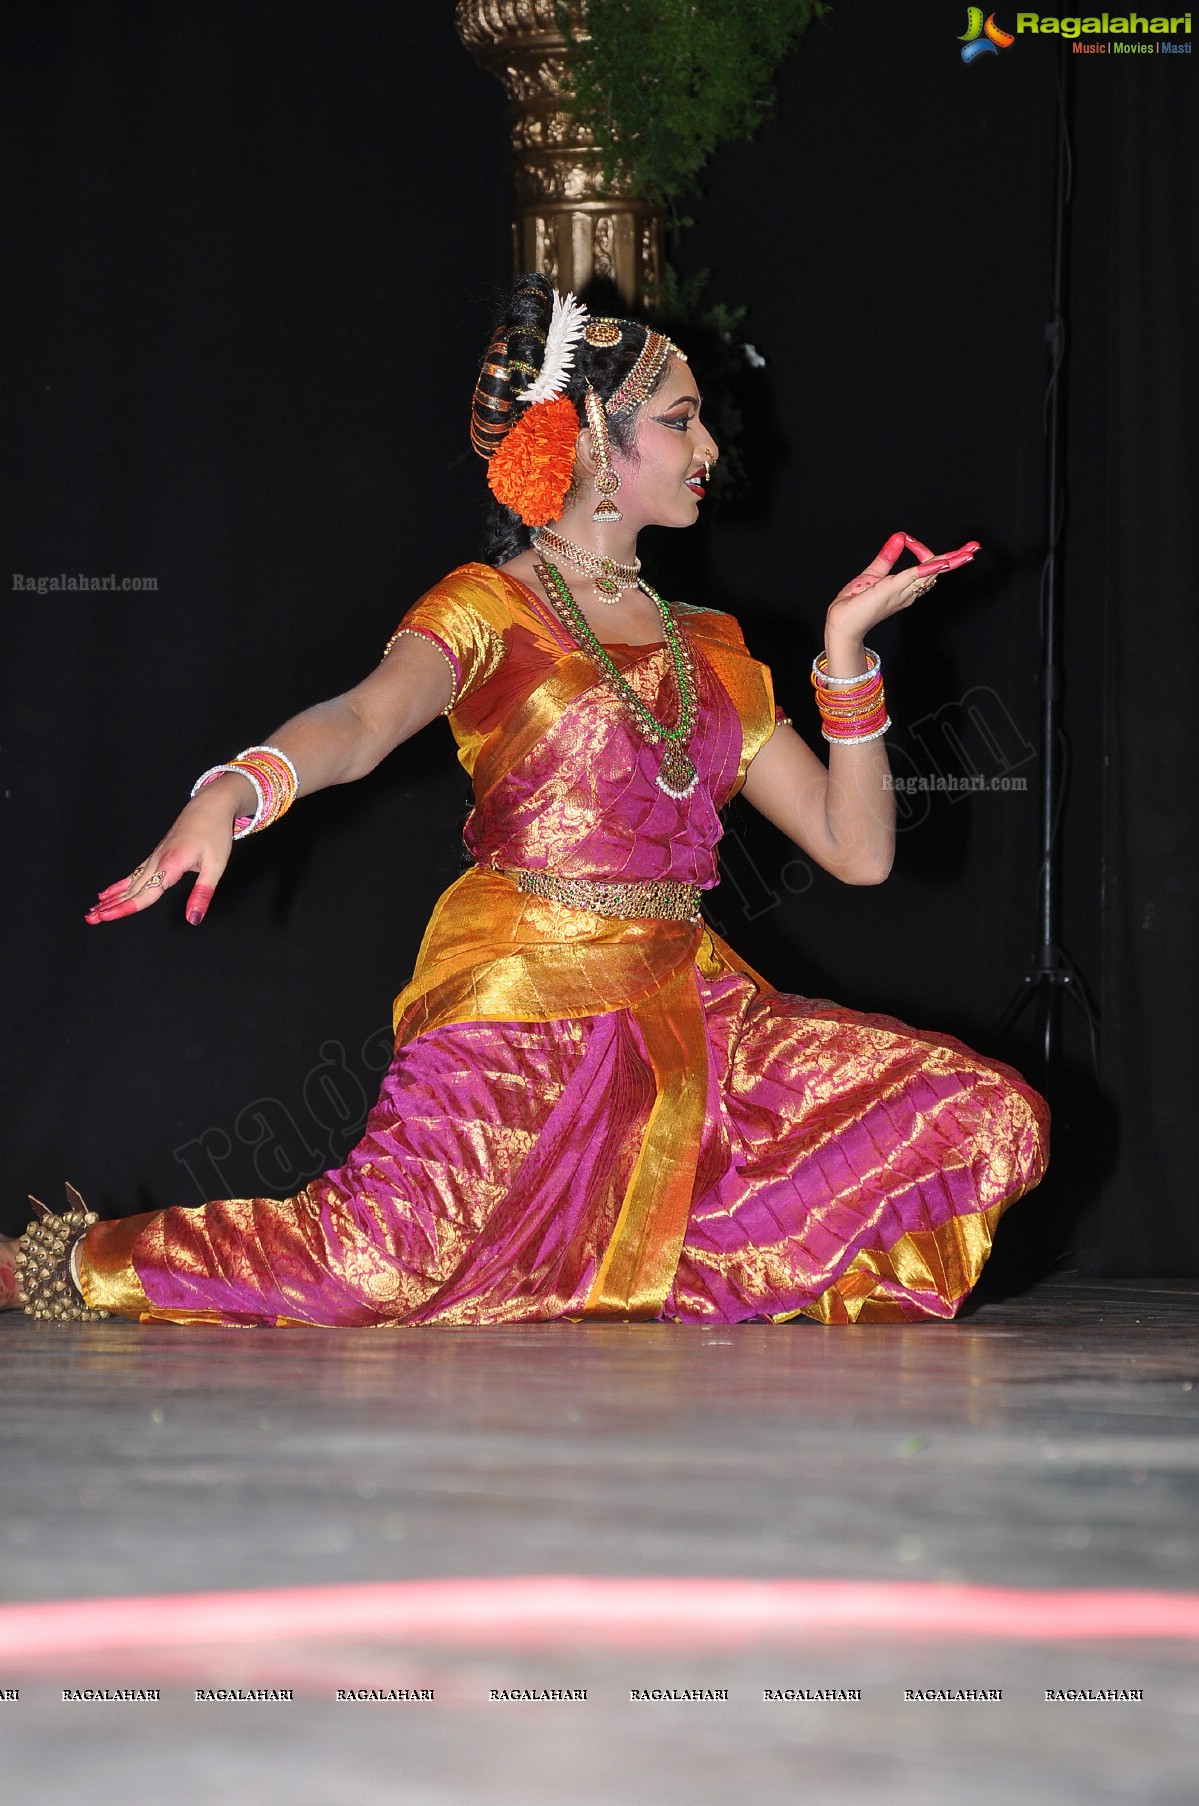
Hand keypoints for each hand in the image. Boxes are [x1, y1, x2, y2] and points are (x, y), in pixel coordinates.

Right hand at [84, 789, 237, 928]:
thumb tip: (193, 919)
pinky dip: (120, 885)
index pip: (144, 893)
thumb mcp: (215, 866)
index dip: (124, 908)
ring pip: (130, 882)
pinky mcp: (157, 854)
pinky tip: (108, 892)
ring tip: (93, 910)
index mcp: (170, 865)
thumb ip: (202, 893)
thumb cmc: (214, 832)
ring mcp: (155, 856)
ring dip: (111, 897)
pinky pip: (135, 873)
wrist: (210, 804)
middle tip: (90, 919)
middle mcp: (158, 861)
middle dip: (110, 905)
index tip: (105, 916)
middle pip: (131, 889)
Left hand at [826, 531, 978, 644]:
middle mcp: (908, 591)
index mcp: (906, 587)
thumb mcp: (874, 574)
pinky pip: (914, 576)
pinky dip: (929, 568)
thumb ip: (887, 557)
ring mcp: (901, 591)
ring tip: (968, 553)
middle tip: (974, 548)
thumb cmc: (855, 604)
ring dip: (950, 562)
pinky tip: (942, 562)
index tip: (908, 539)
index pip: (925, 565)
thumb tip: (899, 536)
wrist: (841, 623)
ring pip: (931, 574)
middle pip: (937, 572)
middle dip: (956, 559)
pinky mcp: (891, 590)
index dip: (923, 550)